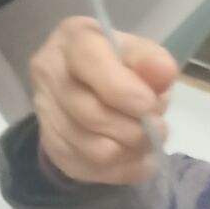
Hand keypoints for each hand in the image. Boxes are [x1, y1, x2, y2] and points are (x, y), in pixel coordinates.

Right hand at [30, 15, 177, 186]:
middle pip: (91, 114)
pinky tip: (134, 157)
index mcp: (72, 39)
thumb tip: (164, 72)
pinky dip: (122, 169)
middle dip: (134, 128)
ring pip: (93, 148)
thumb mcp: (138, 53)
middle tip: (157, 128)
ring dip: (130, 150)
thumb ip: (150, 60)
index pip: (90, 62)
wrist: (89, 87)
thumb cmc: (119, 63)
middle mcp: (48, 73)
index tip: (152, 106)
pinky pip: (92, 168)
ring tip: (145, 141)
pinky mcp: (51, 146)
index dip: (125, 91)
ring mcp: (45, 113)